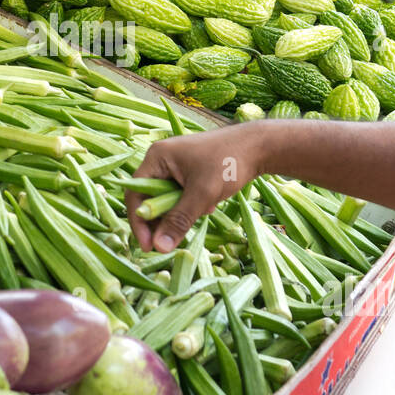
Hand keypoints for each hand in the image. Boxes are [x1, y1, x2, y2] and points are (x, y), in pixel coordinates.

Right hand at [126, 124, 262, 252]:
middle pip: (150, 198)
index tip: (148, 246)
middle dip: (162, 220)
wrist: (258, 146)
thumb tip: (159, 248)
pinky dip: (191, 205)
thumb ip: (179, 220)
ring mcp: (175, 165)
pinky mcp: (189, 171)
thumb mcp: (202, 194)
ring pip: (167, 199)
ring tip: (201, 214)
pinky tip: (209, 206)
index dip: (139, 222)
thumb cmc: (228, 163)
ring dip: (180, 213)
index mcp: (157, 158)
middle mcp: (162, 160)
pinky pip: (180, 195)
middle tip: (170, 243)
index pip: (136, 194)